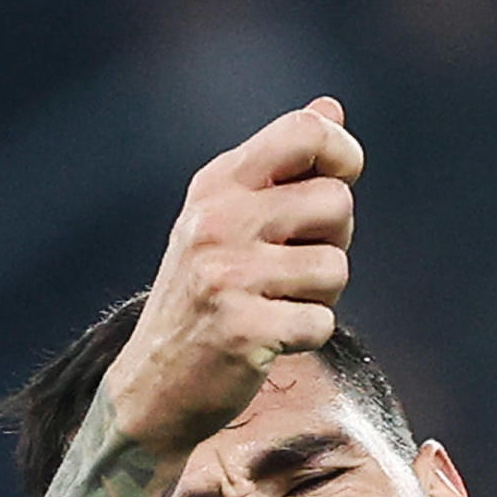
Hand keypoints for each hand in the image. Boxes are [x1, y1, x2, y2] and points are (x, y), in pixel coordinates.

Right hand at [101, 96, 363, 456]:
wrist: (153, 387)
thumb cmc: (206, 298)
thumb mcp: (230, 220)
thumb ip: (281, 167)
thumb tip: (331, 109)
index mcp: (217, 184)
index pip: (305, 132)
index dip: (344, 153)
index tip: (341, 180)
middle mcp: (218, 220)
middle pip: (336, 202)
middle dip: (333, 241)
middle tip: (294, 268)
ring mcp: (227, 274)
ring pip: (335, 268)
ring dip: (321, 296)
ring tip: (277, 305)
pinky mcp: (242, 328)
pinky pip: (321, 322)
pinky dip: (307, 337)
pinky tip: (270, 339)